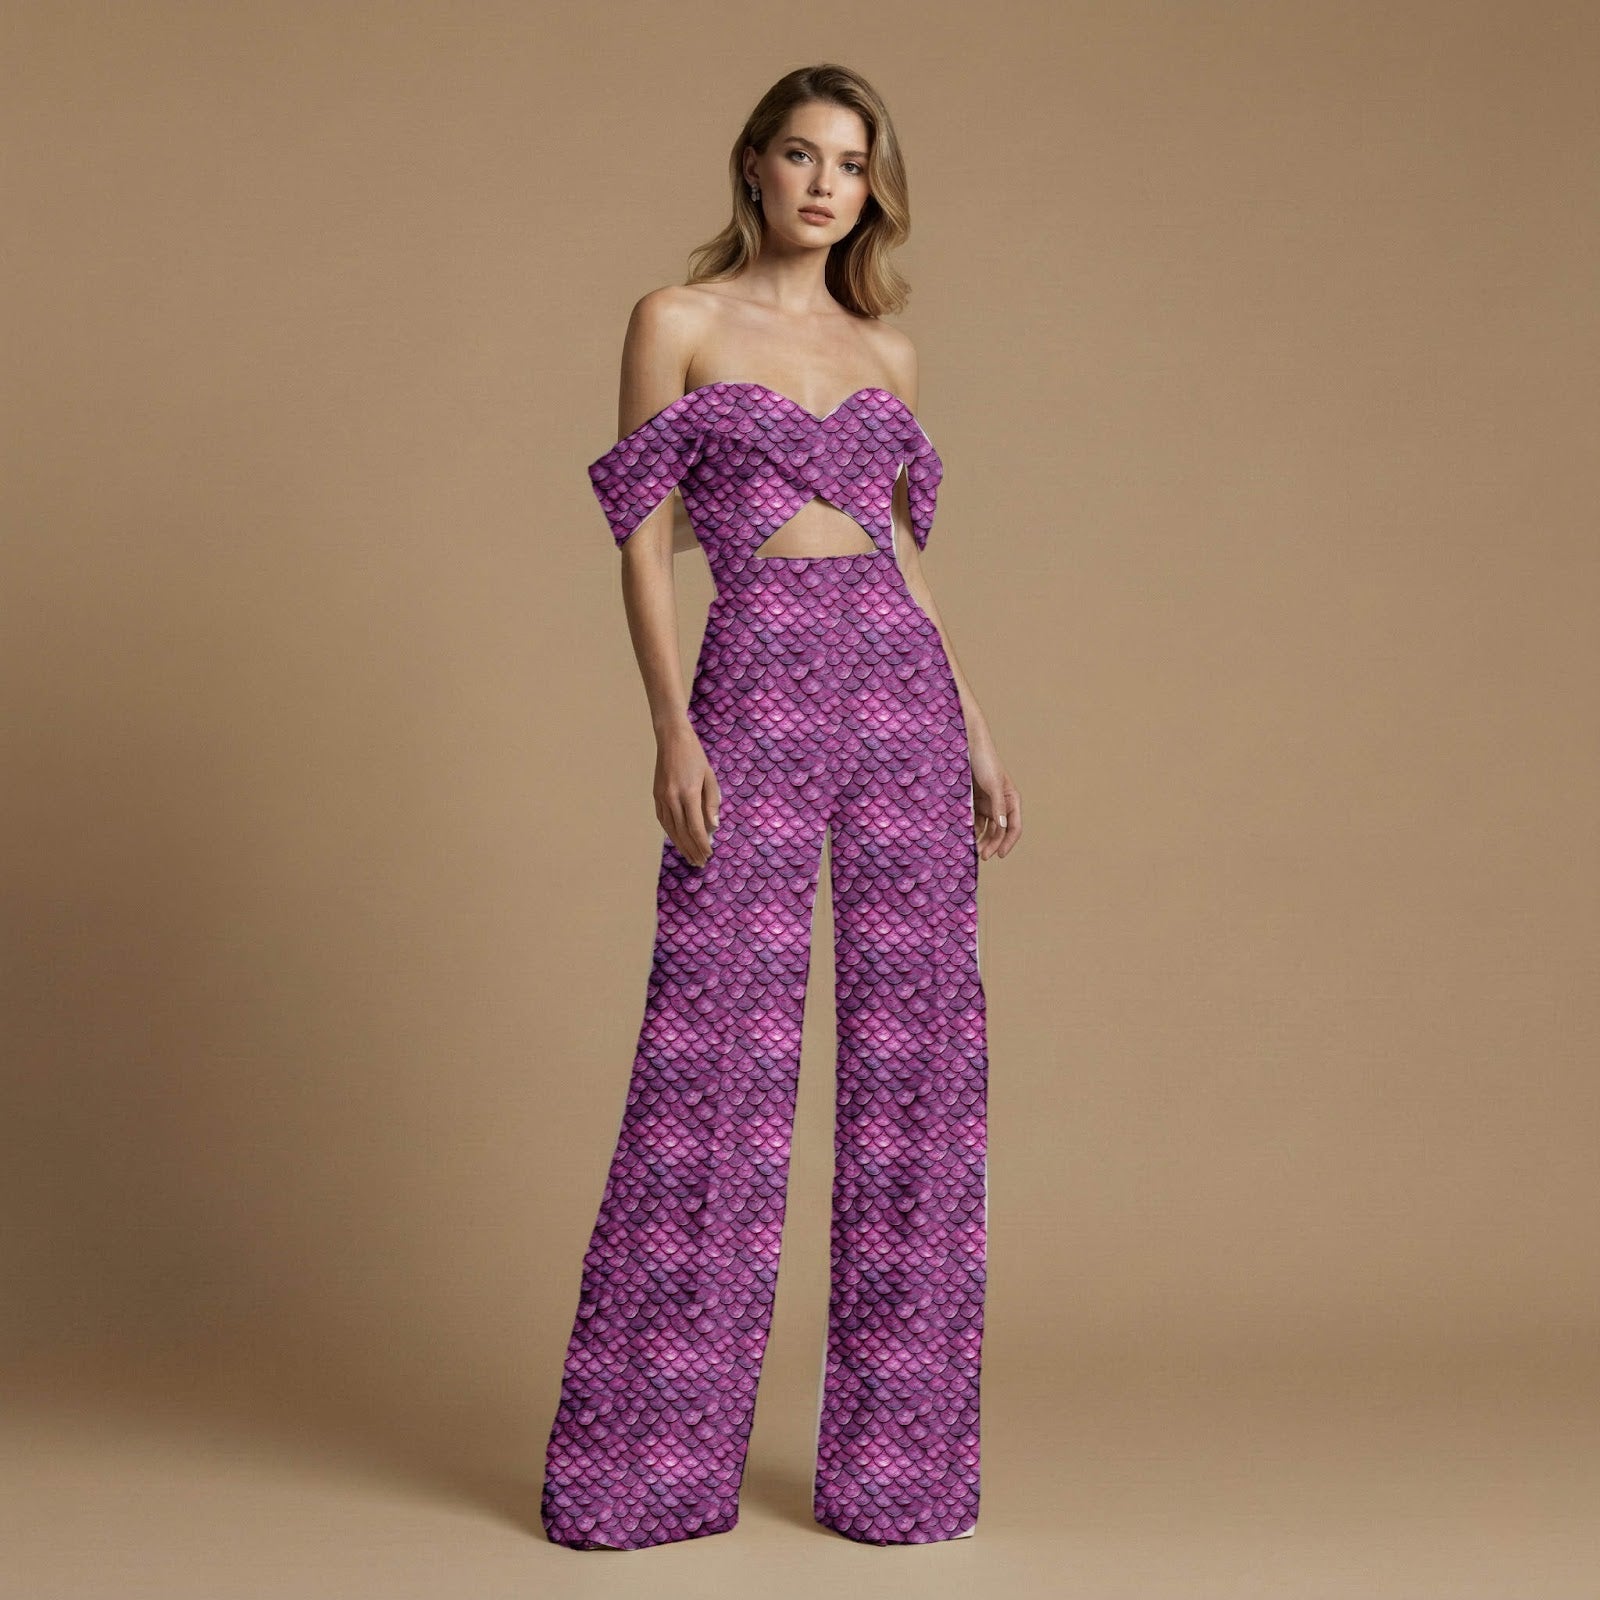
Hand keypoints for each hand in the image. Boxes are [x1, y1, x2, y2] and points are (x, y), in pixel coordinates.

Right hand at [655, 724, 720, 867]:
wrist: (671, 738)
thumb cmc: (695, 756)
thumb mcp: (710, 777)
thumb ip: (711, 803)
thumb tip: (713, 827)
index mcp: (688, 793)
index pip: (695, 827)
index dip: (703, 844)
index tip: (709, 854)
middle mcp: (672, 798)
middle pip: (682, 832)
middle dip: (692, 850)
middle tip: (700, 863)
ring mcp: (661, 797)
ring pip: (670, 829)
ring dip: (681, 845)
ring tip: (690, 857)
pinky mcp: (656, 796)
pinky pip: (663, 820)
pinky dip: (671, 833)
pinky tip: (677, 841)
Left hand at [969, 747, 1020, 860]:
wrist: (968, 746)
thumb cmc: (985, 762)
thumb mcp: (993, 784)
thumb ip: (998, 805)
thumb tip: (1003, 826)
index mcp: (1012, 800)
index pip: (1014, 827)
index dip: (1008, 842)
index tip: (999, 855)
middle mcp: (1001, 804)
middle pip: (1000, 830)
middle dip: (992, 844)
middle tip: (982, 856)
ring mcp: (987, 803)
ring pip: (987, 827)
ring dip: (982, 839)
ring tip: (973, 850)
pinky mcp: (974, 801)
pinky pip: (974, 819)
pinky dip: (971, 829)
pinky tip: (965, 838)